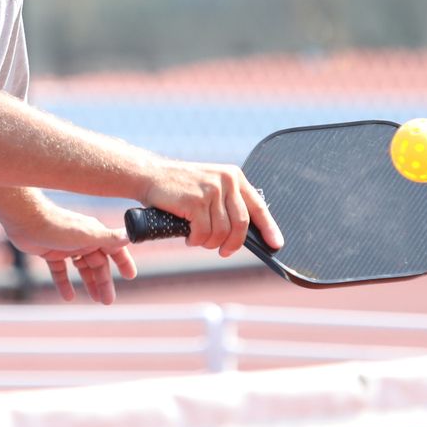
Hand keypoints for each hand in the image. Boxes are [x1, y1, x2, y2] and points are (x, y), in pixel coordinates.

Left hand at [3, 209, 137, 303]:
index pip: (114, 250)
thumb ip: (108, 238)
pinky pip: (60, 271)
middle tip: (108, 301)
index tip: (130, 276)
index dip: (123, 262)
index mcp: (94, 234)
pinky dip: (64, 283)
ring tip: (95, 300)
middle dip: (104, 282)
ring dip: (88, 283)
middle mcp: (83, 240)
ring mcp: (66, 246)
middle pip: (97, 264)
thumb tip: (130, 235)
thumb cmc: (57, 226)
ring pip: (81, 268)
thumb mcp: (86, 236)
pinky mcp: (50, 252)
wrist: (25, 219)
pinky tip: (68, 297)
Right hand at [137, 160, 283, 257]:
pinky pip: (203, 233)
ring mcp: (211, 190)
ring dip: (209, 243)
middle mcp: (226, 181)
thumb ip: (226, 203)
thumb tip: (242, 234)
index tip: (276, 244)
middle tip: (223, 252)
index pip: (258, 206)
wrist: (150, 175)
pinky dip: (196, 240)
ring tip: (198, 239)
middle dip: (232, 244)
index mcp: (233, 177)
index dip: (268, 228)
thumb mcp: (209, 187)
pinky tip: (189, 237)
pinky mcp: (195, 201)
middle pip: (241, 224)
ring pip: (221, 232)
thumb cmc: (179, 187)